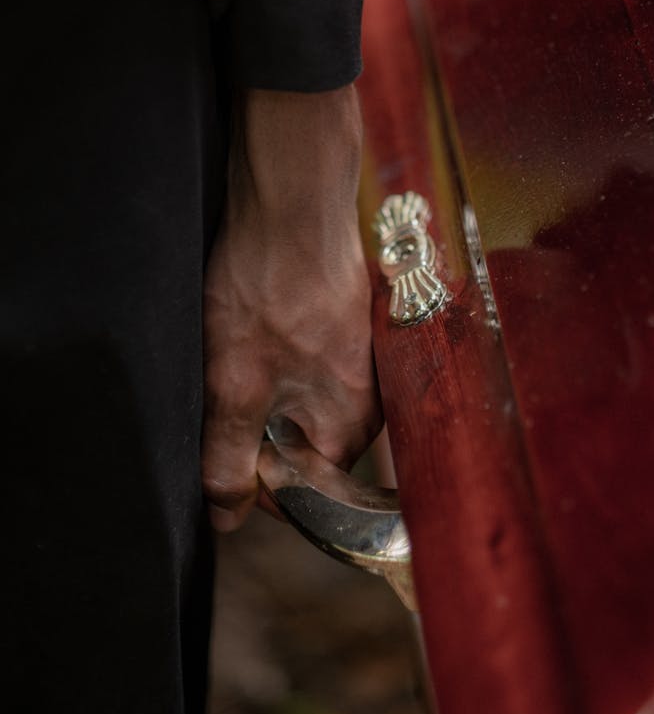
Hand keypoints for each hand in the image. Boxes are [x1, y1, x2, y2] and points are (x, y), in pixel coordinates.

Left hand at [201, 86, 381, 531]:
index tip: (223, 446)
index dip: (255, 478)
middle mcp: (371, 397)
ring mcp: (361, 358)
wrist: (292, 197)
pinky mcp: (347, 327)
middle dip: (259, 428)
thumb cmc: (270, 285)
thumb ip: (230, 454)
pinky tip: (257, 323)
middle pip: (305, 445)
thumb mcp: (235, 381)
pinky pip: (308, 365)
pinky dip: (276, 356)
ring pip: (301, 402)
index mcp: (353, 423)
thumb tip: (225, 516)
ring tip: (242, 345)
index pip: (306, 488)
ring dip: (264, 390)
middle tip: (228, 385)